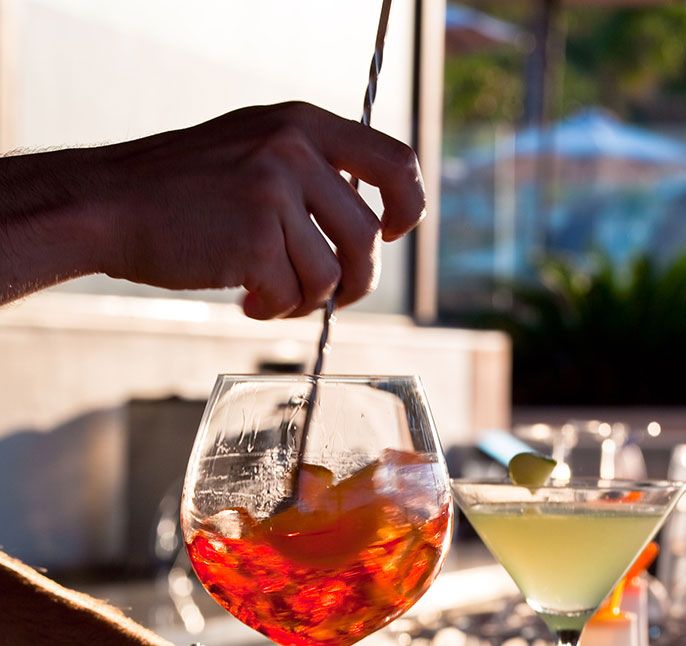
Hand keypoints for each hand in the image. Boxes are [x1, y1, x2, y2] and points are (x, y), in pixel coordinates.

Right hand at [93, 100, 424, 317]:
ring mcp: (274, 193)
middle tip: (324, 295)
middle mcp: (294, 150)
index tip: (387, 235)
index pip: (395, 161)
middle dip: (353, 282)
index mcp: (303, 124)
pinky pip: (291, 296)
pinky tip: (246, 300)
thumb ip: (308, 173)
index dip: (406, 207)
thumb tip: (363, 228)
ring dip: (306, 301)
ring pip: (330, 275)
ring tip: (270, 297)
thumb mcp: (253, 149)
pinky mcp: (254, 239)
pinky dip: (272, 310)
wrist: (109, 204)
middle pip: (366, 236)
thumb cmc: (179, 190)